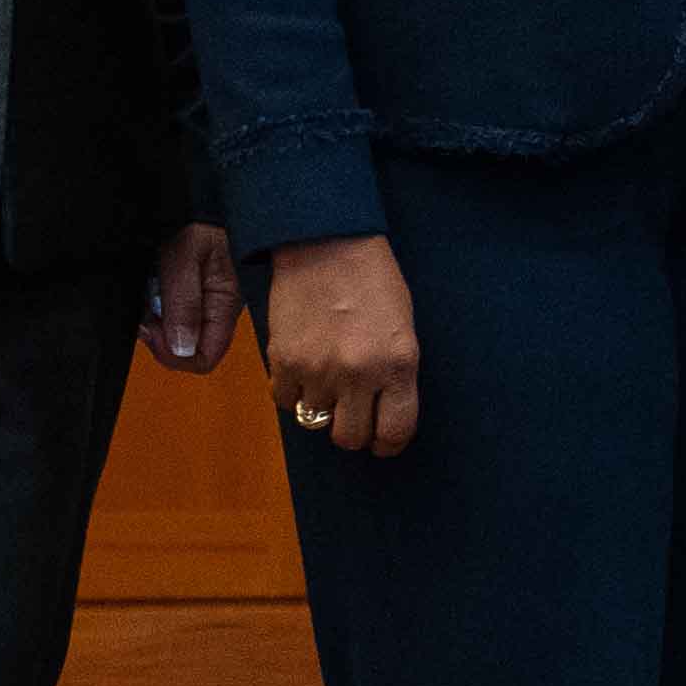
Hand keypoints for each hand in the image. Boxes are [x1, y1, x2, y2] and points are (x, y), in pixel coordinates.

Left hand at [144, 222, 242, 371]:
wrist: (206, 194)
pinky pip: (173, 315)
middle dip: (161, 338)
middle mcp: (218, 309)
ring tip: (150, 292)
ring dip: (157, 321)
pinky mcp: (194, 292)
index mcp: (225, 304)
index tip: (154, 331)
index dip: (176, 355)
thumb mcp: (186, 256)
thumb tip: (182, 347)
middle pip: (188, 350)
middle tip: (146, 312)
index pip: (206, 358)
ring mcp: (206, 302)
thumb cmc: (203, 217)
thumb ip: (184, 302)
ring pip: (177, 335)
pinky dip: (156, 307)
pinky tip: (154, 287)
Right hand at [261, 235, 420, 454]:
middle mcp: (359, 373)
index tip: (383, 442)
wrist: (326, 242)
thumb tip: (382, 411)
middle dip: (354, 432)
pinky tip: (302, 371)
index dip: (389, 443)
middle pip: (351, 437)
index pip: (396, 431)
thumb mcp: (402, 326)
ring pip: (315, 421)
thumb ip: (394, 370)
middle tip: (353, 416)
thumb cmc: (372, 278)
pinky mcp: (283, 361)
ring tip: (327, 382)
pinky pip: (284, 401)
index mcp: (398, 363)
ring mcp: (318, 370)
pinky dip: (292, 393)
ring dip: (321, 408)